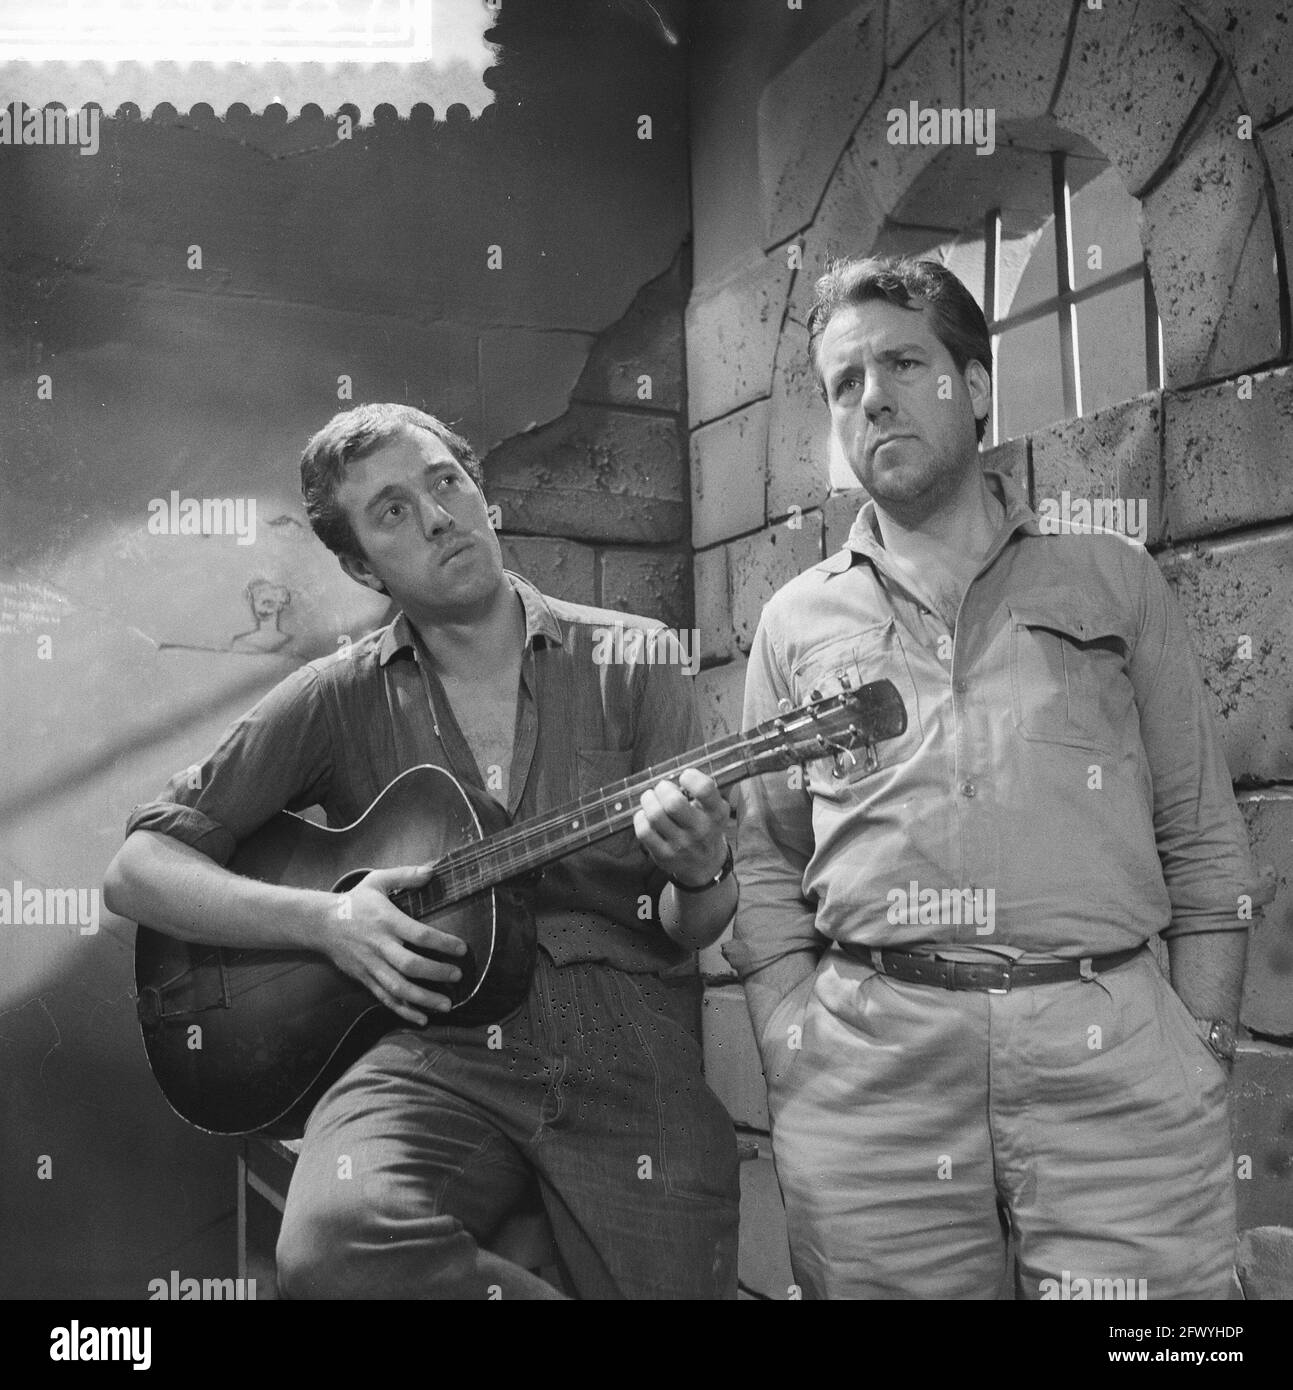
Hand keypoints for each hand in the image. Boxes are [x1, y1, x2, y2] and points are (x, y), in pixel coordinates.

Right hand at [322, 863, 468, 1026]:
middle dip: (436, 973)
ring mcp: (371, 965)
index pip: (419, 935)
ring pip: (398, 987)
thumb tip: (432, 871)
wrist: (320, 923)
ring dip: (423, 998)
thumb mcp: (378, 881)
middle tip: (457, 977)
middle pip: (410, 965)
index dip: (443, 944)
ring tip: (446, 1005)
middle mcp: (380, 945)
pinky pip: (385, 997)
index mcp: (387, 921)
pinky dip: (403, 1010)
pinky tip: (422, 1017)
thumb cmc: (355, 902)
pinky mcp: (365, 978)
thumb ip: (405, 875)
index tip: (462, 949)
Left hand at [634, 768, 730, 888]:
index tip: (684, 777)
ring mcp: (682, 845)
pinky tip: (646, 815)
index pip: (704, 789)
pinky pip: (644, 831)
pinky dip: (640, 817)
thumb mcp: (715, 809)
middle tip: (663, 788)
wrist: (705, 865)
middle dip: (663, 788)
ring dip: (648, 800)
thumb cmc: (705, 826)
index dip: (690, 777)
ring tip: (651, 798)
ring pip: (655, 815)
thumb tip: (676, 775)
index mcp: (716, 813)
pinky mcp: (664, 855)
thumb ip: (702, 791)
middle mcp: (701, 830)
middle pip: (673, 802)